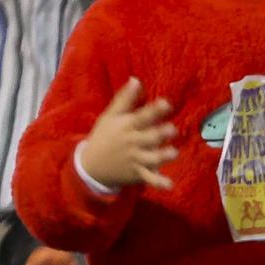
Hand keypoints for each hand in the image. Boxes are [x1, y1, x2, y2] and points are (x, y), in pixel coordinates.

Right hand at [78, 77, 177, 191]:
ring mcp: (135, 160)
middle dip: (160, 134)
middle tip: (172, 129)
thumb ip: (124, 99)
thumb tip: (136, 79)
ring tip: (174, 153)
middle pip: (149, 138)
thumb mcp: (110, 116)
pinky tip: (170, 185)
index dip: (154, 111)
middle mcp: (132, 143)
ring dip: (162, 156)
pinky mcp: (137, 174)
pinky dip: (159, 182)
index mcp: (126, 126)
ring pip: (151, 158)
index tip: (166, 104)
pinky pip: (149, 179)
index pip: (142, 117)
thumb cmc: (103, 136)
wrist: (91, 166)